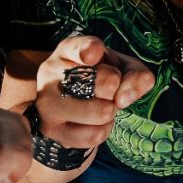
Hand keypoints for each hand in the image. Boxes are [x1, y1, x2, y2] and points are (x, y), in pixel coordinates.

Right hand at [34, 36, 154, 148]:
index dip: (90, 50)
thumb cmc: (101, 79)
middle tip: (107, 91)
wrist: (72, 104)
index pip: (79, 47)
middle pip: (106, 83)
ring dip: (110, 113)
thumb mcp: (122, 67)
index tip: (93, 55)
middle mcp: (51, 73)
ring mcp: (46, 102)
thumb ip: (136, 74)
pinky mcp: (50, 130)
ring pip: (100, 113)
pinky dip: (104, 130)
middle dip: (116, 90)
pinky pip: (93, 135)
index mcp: (69, 50)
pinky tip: (95, 123)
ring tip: (101, 106)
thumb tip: (124, 98)